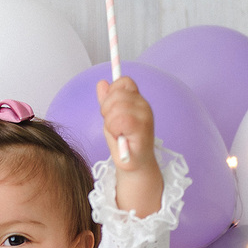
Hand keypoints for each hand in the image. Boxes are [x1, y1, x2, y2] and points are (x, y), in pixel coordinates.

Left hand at [96, 78, 163, 216]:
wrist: (134, 165)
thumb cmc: (123, 142)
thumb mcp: (111, 118)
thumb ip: (107, 101)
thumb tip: (102, 83)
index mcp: (137, 99)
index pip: (123, 82)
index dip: (112, 93)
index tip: (110, 110)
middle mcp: (144, 104)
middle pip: (116, 94)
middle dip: (107, 110)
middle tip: (113, 126)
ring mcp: (145, 115)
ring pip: (116, 107)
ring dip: (110, 122)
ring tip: (117, 133)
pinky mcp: (143, 128)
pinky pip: (120, 120)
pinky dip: (114, 129)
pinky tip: (120, 137)